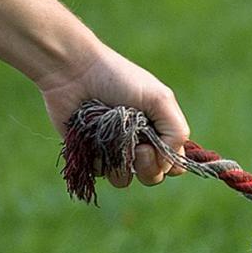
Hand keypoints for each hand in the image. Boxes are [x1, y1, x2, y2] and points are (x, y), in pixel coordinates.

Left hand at [39, 47, 189, 186]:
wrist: (74, 73)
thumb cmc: (118, 79)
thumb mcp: (160, 99)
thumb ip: (176, 132)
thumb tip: (168, 165)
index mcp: (159, 130)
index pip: (175, 163)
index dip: (169, 162)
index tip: (158, 146)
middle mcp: (139, 143)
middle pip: (154, 176)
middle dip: (149, 167)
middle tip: (139, 147)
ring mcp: (114, 151)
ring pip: (126, 180)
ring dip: (123, 165)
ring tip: (114, 141)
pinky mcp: (91, 154)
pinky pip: (100, 172)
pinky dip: (99, 159)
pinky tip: (95, 138)